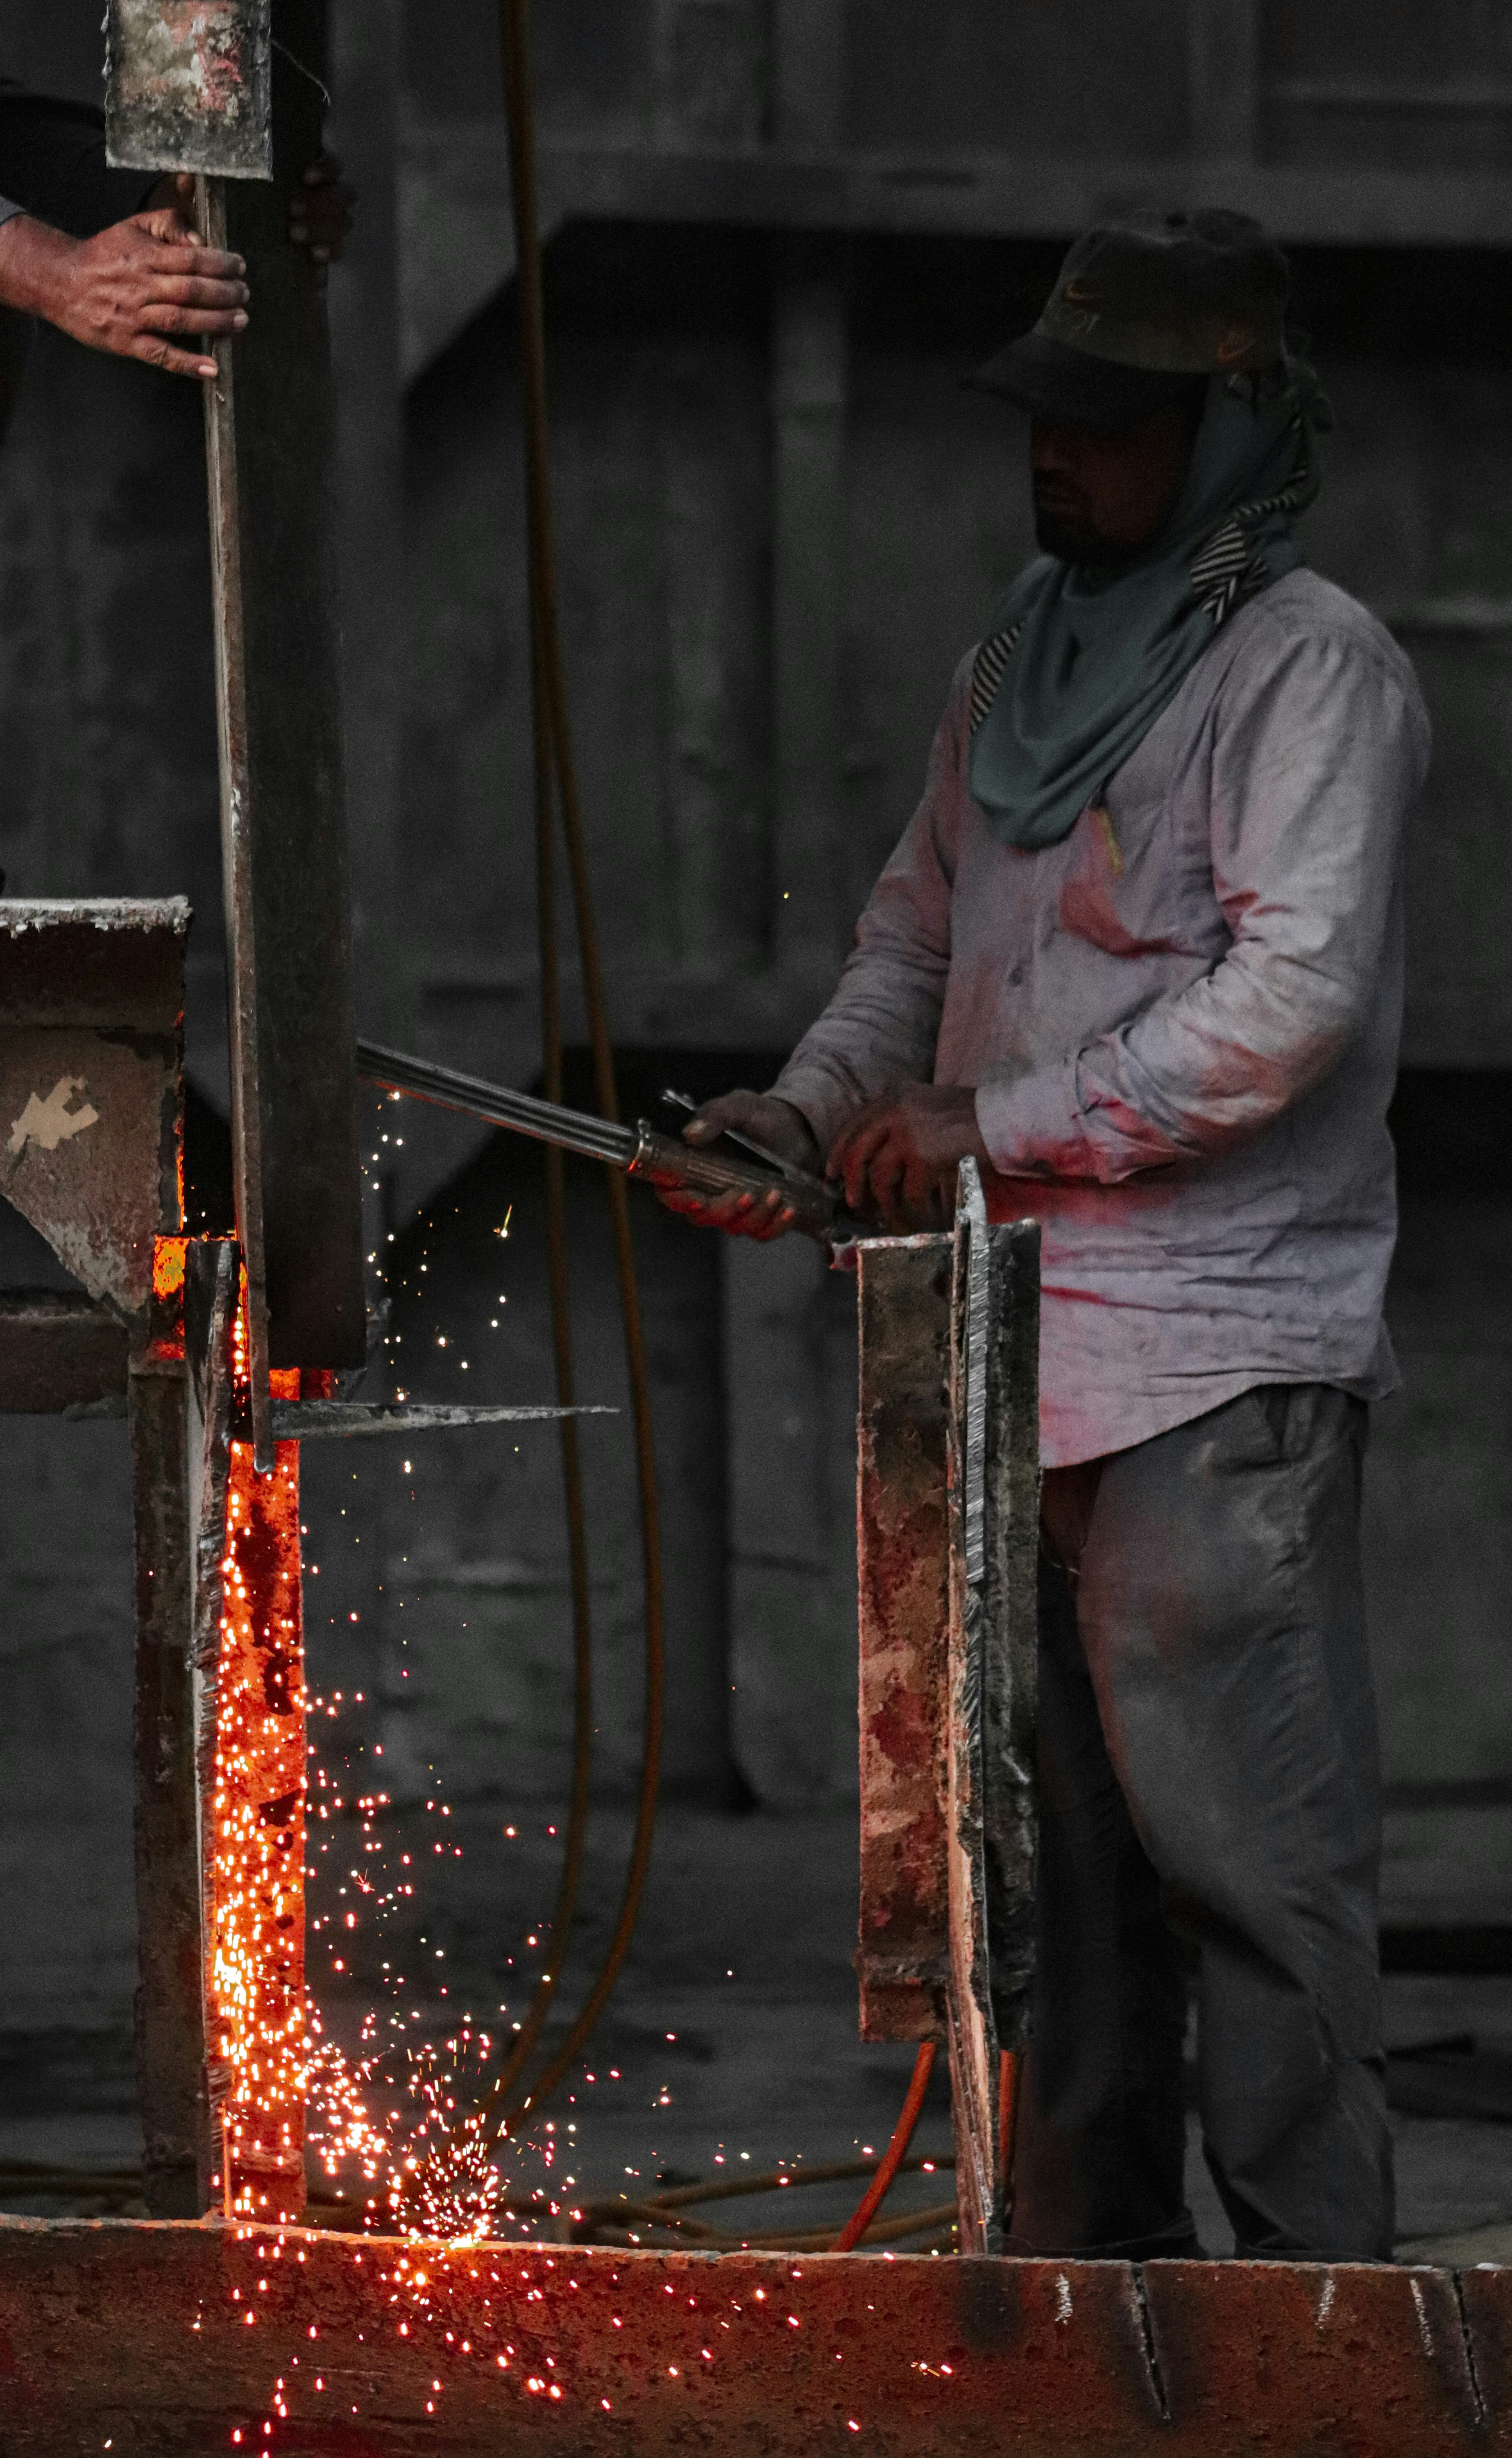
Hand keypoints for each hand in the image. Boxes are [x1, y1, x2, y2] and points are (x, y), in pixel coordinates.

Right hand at [0, 204, 246, 377]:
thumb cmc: (103, 255)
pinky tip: (211, 368)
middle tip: (245, 293)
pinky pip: (160, 355)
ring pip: (181, 320)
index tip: (239, 266)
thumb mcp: (132, 227)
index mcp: (143, 256)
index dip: (220, 263)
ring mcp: (133, 317)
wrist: (60, 281)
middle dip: (224, 293)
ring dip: (215, 323)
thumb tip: (200, 241)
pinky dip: (187, 364)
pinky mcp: (126, 342)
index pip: (191, 258)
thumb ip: (168, 225)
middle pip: (190, 290)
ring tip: (240, 320)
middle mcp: (139, 286)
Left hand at [150, 156, 355, 268]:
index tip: (305, 176)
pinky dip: (330, 252)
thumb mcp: (199, 195)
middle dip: (323, 202)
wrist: (220, 252)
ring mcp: (323, 224)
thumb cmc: (212, 210)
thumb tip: (188, 181)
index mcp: (297, 172)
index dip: (326, 167)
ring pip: (343, 221)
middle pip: (343, 193)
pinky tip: (312, 257)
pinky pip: (338, 250)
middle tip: (293, 211)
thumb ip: (194, 184)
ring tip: (294, 235)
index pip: (330, 163)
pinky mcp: (321, 252)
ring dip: (324, 227)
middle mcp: (317, 195)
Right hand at [656, 1091, 820, 1240]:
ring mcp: (734, 1208)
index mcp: (693, 1166)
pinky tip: (789, 1208)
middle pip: (702, 1217)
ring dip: (755, 1215)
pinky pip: (763, 1233)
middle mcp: (709, 1191)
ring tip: (775, 1192)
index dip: (679, 1200)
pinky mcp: (760, 1217)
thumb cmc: (760, 1117)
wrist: (797, 1127)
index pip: (671, 1192)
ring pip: (734, 1227)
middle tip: (746, 1193)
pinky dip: (776, 1224)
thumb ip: (714, 1115)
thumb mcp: (739, 1107)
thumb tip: (690, 1134)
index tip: (698, 1199)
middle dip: (724, 1210)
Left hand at [828, 1083, 989, 1231]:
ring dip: (883, 1204)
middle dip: (852, 1183)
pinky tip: (919, 1217)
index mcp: (895, 1097)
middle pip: (856, 1153)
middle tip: (855, 1203)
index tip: (831, 1174)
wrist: (1007, 1119)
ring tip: (891, 1218)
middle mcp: (896, 1111)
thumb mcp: (929, 1108)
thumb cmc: (973, 1118)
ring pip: (879, 1179)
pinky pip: (909, 1194)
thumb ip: (901, 1123)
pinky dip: (912, 1211)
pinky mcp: (925, 1158)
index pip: (854, 1126)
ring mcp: (910, 1134)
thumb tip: (874, 1158)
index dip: (838, 1154)